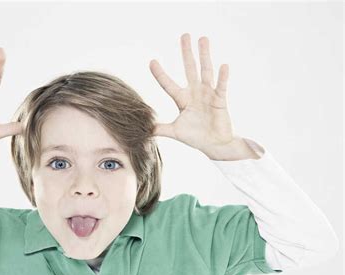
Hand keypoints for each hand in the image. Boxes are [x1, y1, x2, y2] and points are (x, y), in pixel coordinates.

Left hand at [149, 33, 234, 153]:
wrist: (214, 145)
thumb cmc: (196, 137)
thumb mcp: (175, 132)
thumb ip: (161, 129)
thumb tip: (145, 130)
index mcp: (182, 99)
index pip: (168, 84)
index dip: (160, 74)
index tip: (151, 61)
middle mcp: (195, 93)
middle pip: (190, 69)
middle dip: (186, 53)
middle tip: (185, 35)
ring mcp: (208, 94)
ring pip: (206, 71)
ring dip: (204, 55)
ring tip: (203, 39)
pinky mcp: (220, 100)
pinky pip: (221, 87)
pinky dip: (223, 77)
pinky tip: (224, 65)